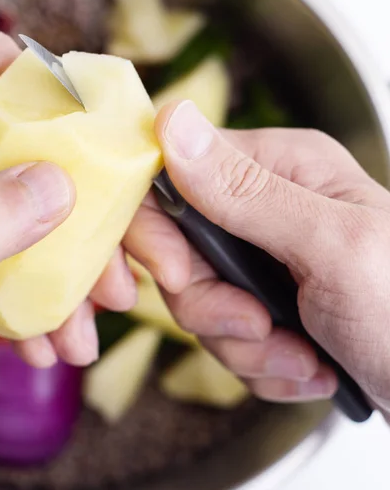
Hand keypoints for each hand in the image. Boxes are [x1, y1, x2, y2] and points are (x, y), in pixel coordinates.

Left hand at [0, 31, 130, 489]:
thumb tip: (50, 184)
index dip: (47, 90)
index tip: (97, 140)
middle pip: (25, 141)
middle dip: (79, 200)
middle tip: (111, 265)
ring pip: (31, 200)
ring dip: (69, 259)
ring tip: (84, 322)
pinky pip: (17, 244)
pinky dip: (44, 288)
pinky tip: (48, 334)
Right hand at [127, 99, 389, 417]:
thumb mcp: (332, 247)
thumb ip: (246, 192)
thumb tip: (172, 122)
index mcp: (277, 169)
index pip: (171, 179)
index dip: (156, 232)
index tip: (179, 277)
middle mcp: (261, 208)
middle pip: (176, 253)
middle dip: (210, 306)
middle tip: (260, 326)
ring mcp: (259, 259)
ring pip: (196, 304)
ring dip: (244, 345)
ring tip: (303, 358)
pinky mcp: (262, 302)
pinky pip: (223, 337)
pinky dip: (260, 364)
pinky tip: (309, 367)